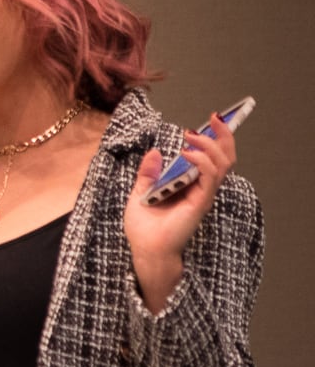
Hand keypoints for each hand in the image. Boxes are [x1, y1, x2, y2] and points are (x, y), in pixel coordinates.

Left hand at [125, 112, 237, 311]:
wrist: (145, 250)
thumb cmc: (144, 227)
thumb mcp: (141, 193)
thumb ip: (149, 174)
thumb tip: (155, 152)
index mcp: (190, 185)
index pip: (212, 158)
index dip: (216, 138)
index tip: (212, 120)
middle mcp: (201, 188)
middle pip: (225, 158)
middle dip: (223, 136)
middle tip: (216, 117)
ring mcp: (203, 195)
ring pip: (222, 165)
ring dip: (210, 145)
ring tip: (192, 135)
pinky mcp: (200, 203)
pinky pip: (209, 178)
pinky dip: (201, 161)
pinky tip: (186, 153)